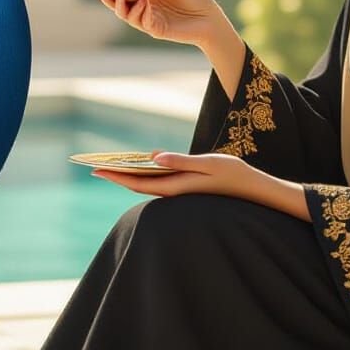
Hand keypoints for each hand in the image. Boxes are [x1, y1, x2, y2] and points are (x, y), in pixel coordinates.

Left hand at [91, 151, 310, 220]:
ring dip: (129, 175)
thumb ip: (182, 160)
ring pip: (148, 184)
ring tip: (111, 166)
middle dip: (116, 176)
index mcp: (177, 186)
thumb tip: (154, 158)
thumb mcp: (209, 162)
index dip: (116, 176)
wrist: (255, 189)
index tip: (95, 170)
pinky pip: (159, 182)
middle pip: (138, 184)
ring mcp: (181, 190)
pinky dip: (145, 174)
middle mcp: (176, 191)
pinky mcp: (187, 187)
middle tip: (94, 167)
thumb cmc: (234, 174)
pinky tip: (139, 167)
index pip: (138, 182)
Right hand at [97, 0, 227, 48]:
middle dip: (110, 0)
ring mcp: (151, 20)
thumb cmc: (198, 1)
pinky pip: (145, 23)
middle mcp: (147, 8)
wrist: (211, 19)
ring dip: (123, 8)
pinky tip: (144, 4)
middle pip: (121, 7)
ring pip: (129, 17)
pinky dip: (142, 13)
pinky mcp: (158, 30)